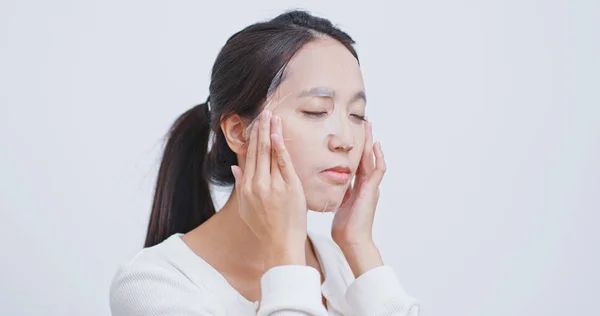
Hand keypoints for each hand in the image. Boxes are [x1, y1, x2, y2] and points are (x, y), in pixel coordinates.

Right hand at [230, 110, 307, 268]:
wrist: (280, 245)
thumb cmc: (265, 228)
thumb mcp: (247, 207)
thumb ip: (241, 186)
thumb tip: (235, 168)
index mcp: (246, 187)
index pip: (249, 156)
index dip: (252, 138)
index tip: (255, 123)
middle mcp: (257, 183)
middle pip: (257, 150)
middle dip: (260, 129)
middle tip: (264, 111)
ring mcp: (272, 185)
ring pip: (269, 152)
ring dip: (270, 131)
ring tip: (272, 115)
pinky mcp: (288, 187)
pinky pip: (283, 162)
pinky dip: (280, 145)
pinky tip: (278, 132)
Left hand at [331, 121, 385, 249]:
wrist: (353, 241)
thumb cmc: (344, 227)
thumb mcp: (338, 204)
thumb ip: (336, 193)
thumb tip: (324, 184)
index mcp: (357, 187)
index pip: (356, 163)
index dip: (354, 149)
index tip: (349, 136)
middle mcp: (366, 184)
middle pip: (366, 157)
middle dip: (364, 140)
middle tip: (362, 123)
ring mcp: (371, 187)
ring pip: (372, 159)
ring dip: (370, 142)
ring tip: (368, 126)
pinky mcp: (372, 190)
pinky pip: (378, 170)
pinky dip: (378, 157)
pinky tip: (375, 145)